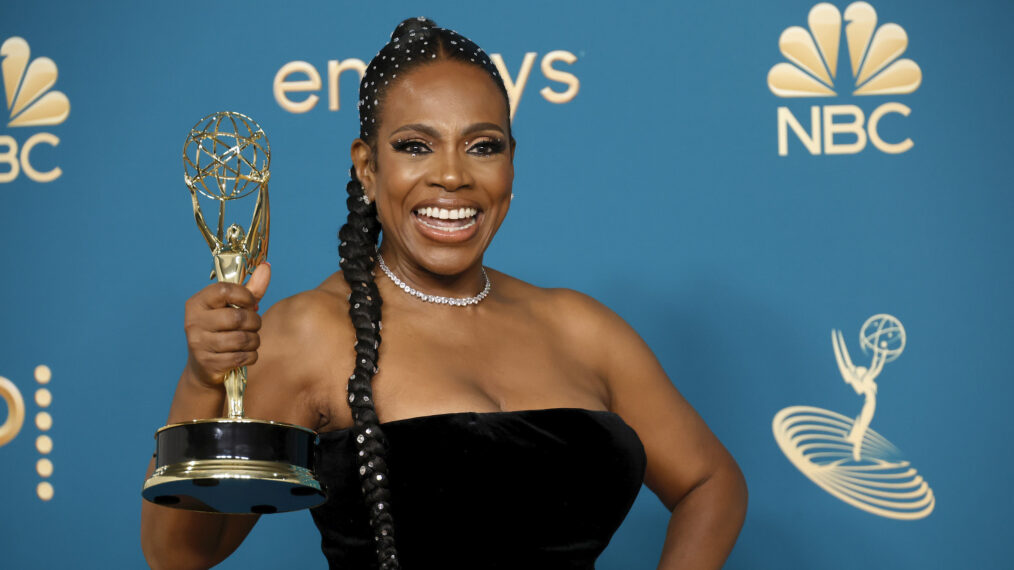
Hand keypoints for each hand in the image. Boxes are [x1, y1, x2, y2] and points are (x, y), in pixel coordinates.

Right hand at [183, 263, 270, 388]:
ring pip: (242, 339)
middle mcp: (193, 321)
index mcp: (197, 302)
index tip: (252, 303)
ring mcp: (198, 343)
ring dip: (254, 340)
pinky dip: (251, 356)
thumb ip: (251, 289)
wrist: (204, 367)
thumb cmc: (223, 330)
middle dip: (254, 322)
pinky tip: (246, 354)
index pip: (225, 290)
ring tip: (251, 340)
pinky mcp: (208, 363)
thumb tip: (266, 266)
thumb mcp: (233, 308)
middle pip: (237, 317)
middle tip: (254, 325)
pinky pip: (241, 357)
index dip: (246, 296)